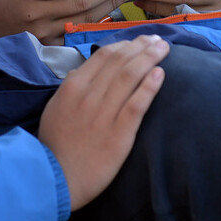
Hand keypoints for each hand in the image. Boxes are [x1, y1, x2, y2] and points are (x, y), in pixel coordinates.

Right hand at [39, 34, 168, 209]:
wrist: (57, 180)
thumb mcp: (55, 108)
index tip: (139, 42)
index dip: (125, 45)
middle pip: (120, 62)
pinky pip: (136, 106)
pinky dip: (149, 87)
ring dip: (149, 59)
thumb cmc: (55, 145)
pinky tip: (160, 75)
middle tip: (159, 40)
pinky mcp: (118, 135)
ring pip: (129, 77)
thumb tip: (86, 70)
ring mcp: (103, 115)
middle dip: (142, 47)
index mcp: (73, 87)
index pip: (103, 56)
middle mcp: (88, 96)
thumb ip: (71, 88)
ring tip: (165, 49)